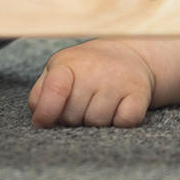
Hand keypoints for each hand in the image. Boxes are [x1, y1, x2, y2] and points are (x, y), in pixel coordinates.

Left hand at [28, 38, 157, 127]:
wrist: (126, 56)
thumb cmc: (84, 70)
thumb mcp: (57, 72)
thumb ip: (40, 95)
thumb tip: (39, 121)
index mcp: (68, 64)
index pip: (55, 89)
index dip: (47, 112)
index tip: (43, 123)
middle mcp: (94, 70)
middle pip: (73, 116)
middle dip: (72, 118)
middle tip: (80, 104)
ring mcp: (118, 81)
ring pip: (97, 123)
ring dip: (95, 122)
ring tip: (97, 105)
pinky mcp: (139, 93)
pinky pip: (124, 123)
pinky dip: (118, 123)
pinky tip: (116, 109)